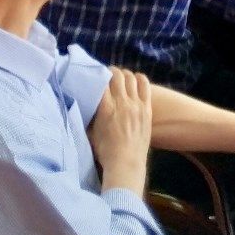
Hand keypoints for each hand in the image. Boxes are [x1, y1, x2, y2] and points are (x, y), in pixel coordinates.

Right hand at [89, 67, 152, 194]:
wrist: (126, 163)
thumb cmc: (105, 151)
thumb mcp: (91, 133)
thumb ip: (90, 116)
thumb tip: (86, 103)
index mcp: (106, 108)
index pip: (102, 82)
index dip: (99, 75)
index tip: (97, 76)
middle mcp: (122, 102)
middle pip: (117, 76)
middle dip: (111, 72)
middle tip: (108, 74)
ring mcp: (136, 104)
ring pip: (131, 78)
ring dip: (124, 74)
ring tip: (121, 77)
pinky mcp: (147, 108)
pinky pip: (145, 86)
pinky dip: (139, 79)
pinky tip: (136, 79)